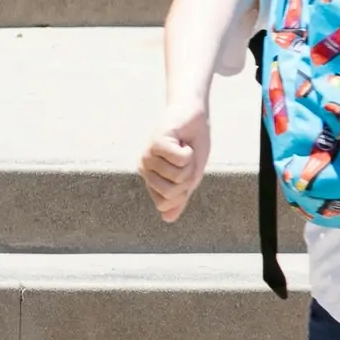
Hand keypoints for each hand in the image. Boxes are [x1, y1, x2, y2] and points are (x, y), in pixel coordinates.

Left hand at [140, 103, 210, 223]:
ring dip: (190, 162)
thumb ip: (179, 198)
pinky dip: (189, 151)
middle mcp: (145, 168)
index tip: (184, 175)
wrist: (195, 120)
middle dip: (187, 177)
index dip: (182, 193)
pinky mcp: (156, 141)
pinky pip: (179, 159)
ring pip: (177, 174)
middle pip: (171, 191)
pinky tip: (182, 141)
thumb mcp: (189, 178)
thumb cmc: (192, 147)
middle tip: (185, 160)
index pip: (163, 204)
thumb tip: (167, 219)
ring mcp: (148, 154)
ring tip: (184, 149)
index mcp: (151, 180)